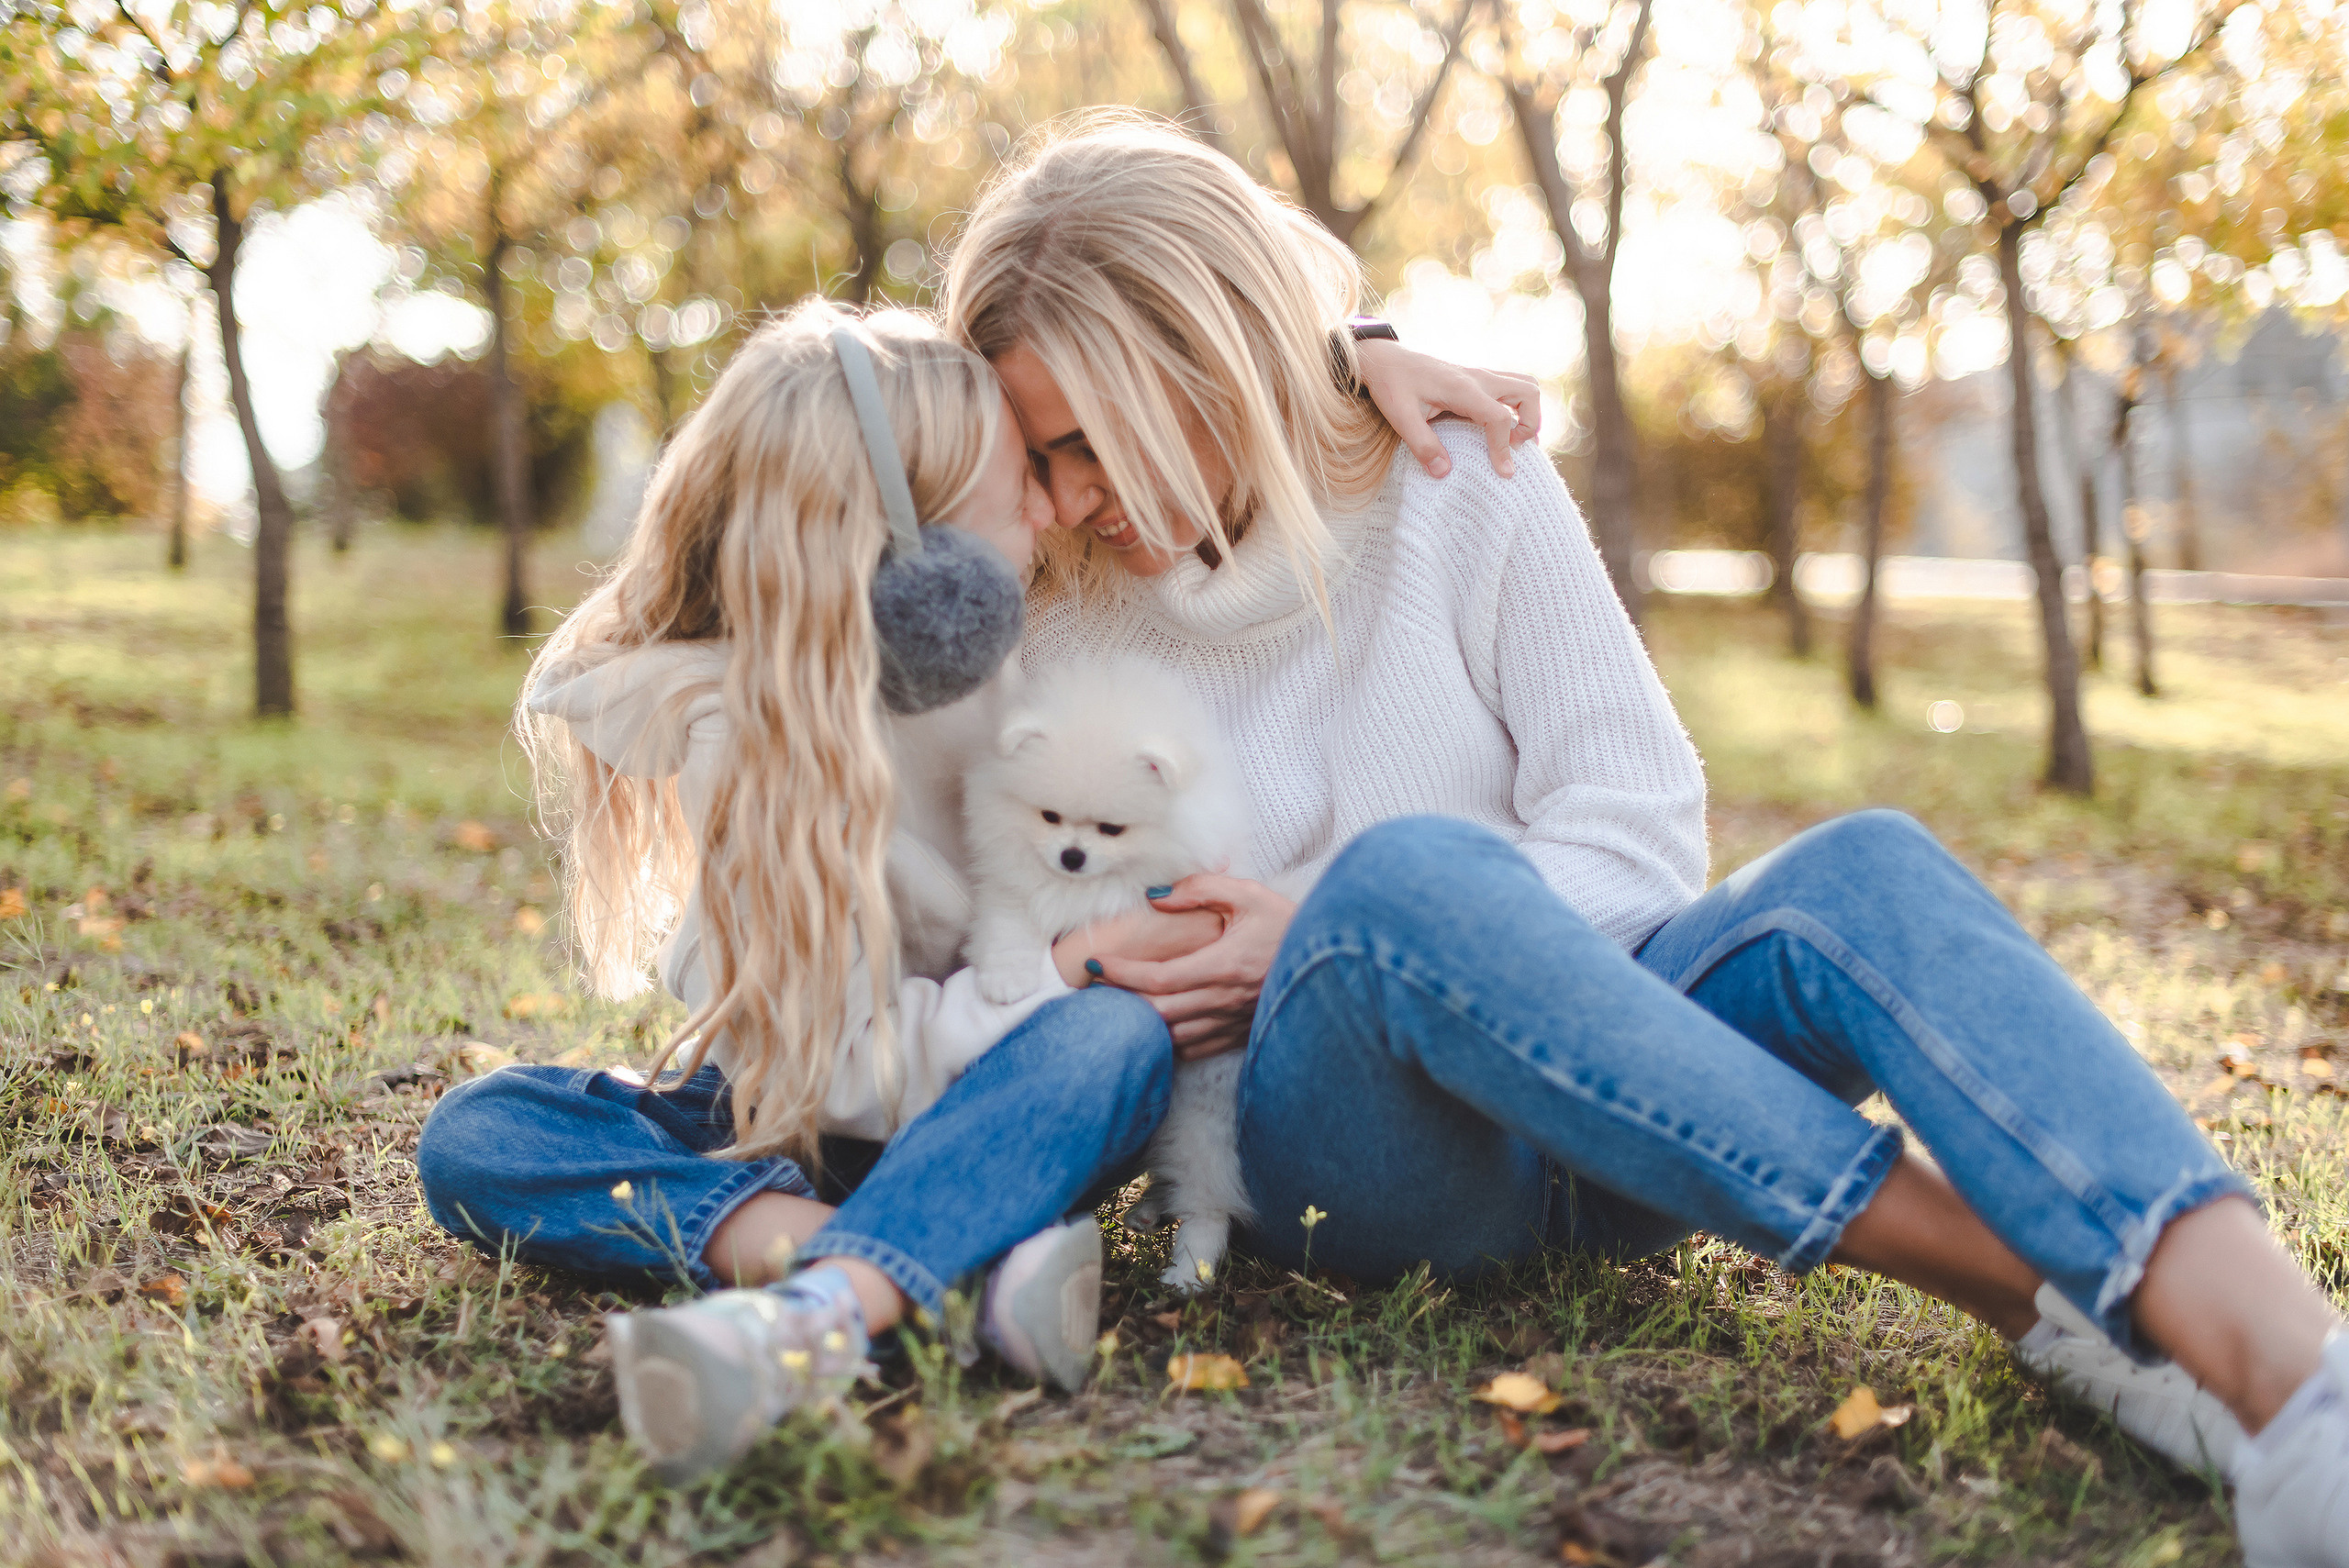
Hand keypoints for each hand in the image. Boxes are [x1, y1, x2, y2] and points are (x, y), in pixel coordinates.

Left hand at [1086, 874, 1294, 1060]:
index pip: (1158, 978)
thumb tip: (1156, 896)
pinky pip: (1194, 1049)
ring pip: (1172, 1035)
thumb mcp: (1249, 894)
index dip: (1120, 973)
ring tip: (1115, 1004)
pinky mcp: (1240, 1035)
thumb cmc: (1287, 923)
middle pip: (1157, 1012)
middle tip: (1094, 984)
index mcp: (1225, 965)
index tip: (1095, 962)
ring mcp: (1233, 1022)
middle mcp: (1226, 1000)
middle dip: (1120, 998)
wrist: (1332, 961)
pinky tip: (1154, 1026)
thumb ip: (1200, 889)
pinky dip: (1168, 1040)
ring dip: (1140, 1023)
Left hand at [1353, 338, 1540, 480]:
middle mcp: (1478, 378)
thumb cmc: (1392, 386)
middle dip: (1531, 424)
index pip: (1500, 417)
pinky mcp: (1477, 378)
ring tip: (1511, 438)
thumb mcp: (1401, 418)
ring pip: (1525, 386)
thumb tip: (1443, 472)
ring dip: (1528, 412)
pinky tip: (1497, 428)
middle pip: (1529, 393)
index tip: (1503, 471)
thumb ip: (1422, 445)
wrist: (1386, 360)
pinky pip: (1511, 388)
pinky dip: (1517, 407)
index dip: (1505, 447)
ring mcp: (1480, 375)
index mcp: (1462, 388)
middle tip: (1514, 448)